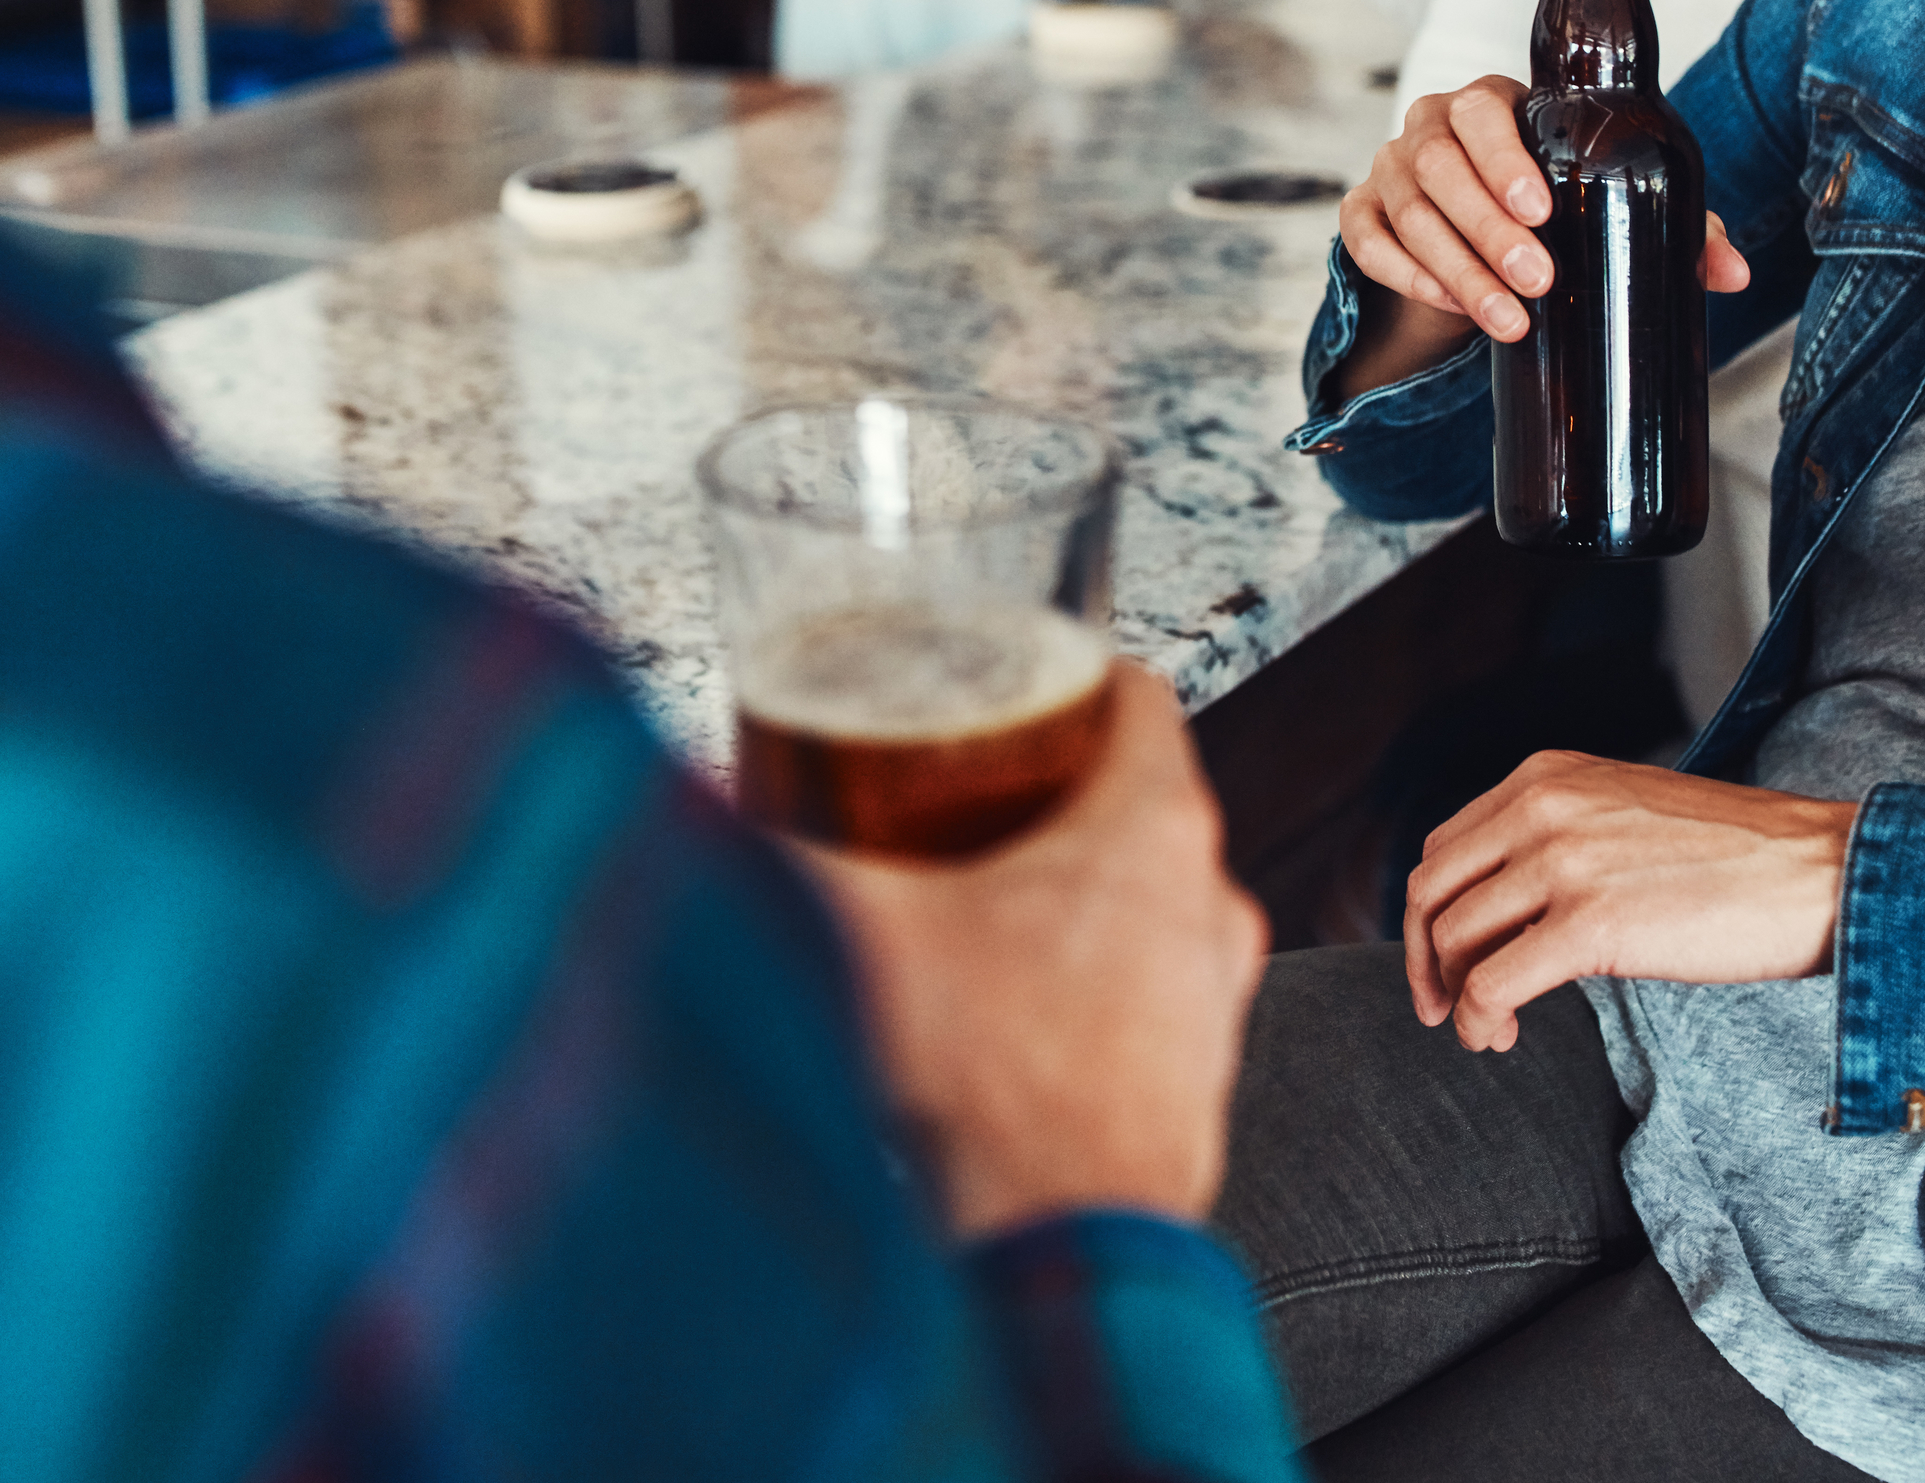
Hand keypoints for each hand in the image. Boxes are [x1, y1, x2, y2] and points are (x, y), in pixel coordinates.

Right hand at [798, 663, 1267, 1235]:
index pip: (1138, 694)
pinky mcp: (1195, 1075)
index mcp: (1154, 830)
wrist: (1056, 1252)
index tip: (1018, 675)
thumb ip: (783, 851)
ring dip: (1071, 891)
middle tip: (965, 790)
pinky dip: (1088, 978)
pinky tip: (1006, 1006)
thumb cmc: (997, 1095)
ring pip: (1148, 899)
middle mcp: (1209, 902)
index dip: (1069, 671)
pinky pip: (1147, 988)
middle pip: (1138, 796)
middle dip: (1050, 787)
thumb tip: (711, 806)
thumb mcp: (865, 932)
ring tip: (976, 902)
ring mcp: (1213, 995)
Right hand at [1337, 79, 1750, 345]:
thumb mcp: (1607, 202)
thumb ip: (1672, 224)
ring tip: (1510, 321)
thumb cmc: (1554, 201)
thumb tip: (1733, 272)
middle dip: (1487, 231)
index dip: (1503, 160)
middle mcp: (1428, 127)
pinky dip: (1406, 276)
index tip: (1541, 211)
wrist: (1478, 226)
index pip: (1480, 113)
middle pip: (1440, 168)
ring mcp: (1388, 168)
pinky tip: (1453, 308)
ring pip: (1407, 212)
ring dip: (1456, 270)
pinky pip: (1365, 240)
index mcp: (1488, 104)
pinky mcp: (1362, 213)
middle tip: (1538, 281)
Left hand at [1404, 752, 1861, 1051]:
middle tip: (1442, 1009)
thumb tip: (1507, 907)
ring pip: (1453, 938)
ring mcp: (1563, 860)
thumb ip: (1562, 839)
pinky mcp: (1590, 922)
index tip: (1446, 962)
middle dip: (1425, 959)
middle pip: (1431, 891)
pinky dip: (1480, 1019)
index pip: (1445, 848)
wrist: (1821, 870)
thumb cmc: (1739, 858)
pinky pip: (1492, 982)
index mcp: (1546, 776)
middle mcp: (1542, 805)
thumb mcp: (1626, 816)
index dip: (1431, 914)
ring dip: (1456, 998)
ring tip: (1488, 1032)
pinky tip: (1501, 1037)